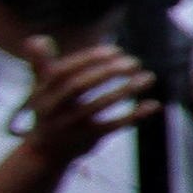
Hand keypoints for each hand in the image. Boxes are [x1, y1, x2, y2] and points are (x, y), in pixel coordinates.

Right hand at [21, 43, 153, 163]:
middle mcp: (53, 108)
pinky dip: (134, 115)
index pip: (63, 71)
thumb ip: (41, 64)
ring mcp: (70, 126)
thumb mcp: (40, 89)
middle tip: (134, 62)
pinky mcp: (87, 140)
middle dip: (106, 72)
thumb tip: (38, 38)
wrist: (44, 153)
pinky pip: (113, 126)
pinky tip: (153, 104)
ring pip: (98, 106)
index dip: (88, 59)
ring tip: (148, 77)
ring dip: (125, 90)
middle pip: (79, 86)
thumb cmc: (48, 111)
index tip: (116, 50)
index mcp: (42, 92)